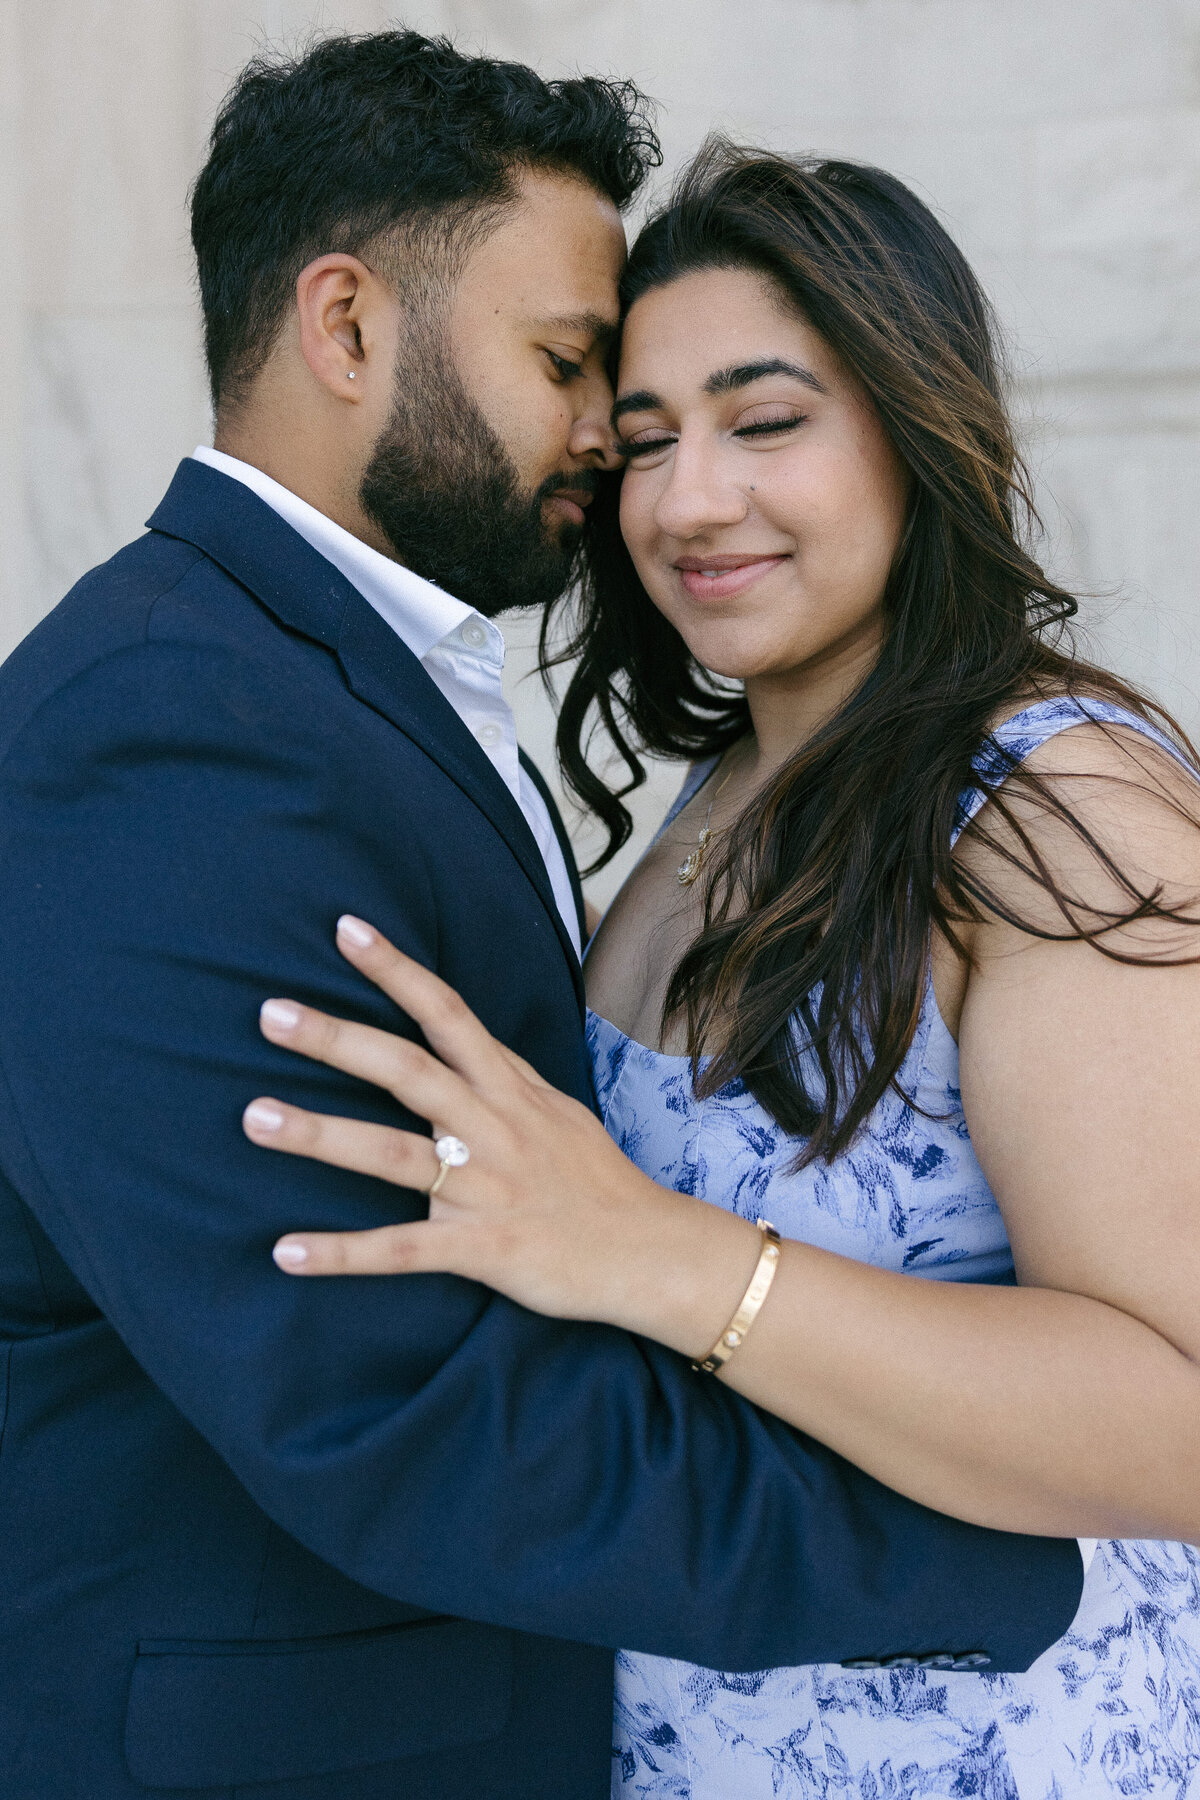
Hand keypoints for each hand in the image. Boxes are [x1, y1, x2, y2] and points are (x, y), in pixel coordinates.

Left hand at [243, 916, 740, 1338]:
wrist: (651, 1253)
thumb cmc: (595, 1181)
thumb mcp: (555, 1110)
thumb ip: (501, 1075)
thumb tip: (457, 1039)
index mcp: (509, 1088)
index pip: (447, 1013)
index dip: (396, 970)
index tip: (345, 930)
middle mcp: (494, 1127)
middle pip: (407, 1071)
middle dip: (338, 1039)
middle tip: (270, 1012)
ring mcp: (485, 1188)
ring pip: (393, 1155)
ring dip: (320, 1135)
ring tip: (254, 1117)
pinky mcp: (483, 1249)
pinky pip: (401, 1250)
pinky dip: (341, 1253)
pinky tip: (284, 1251)